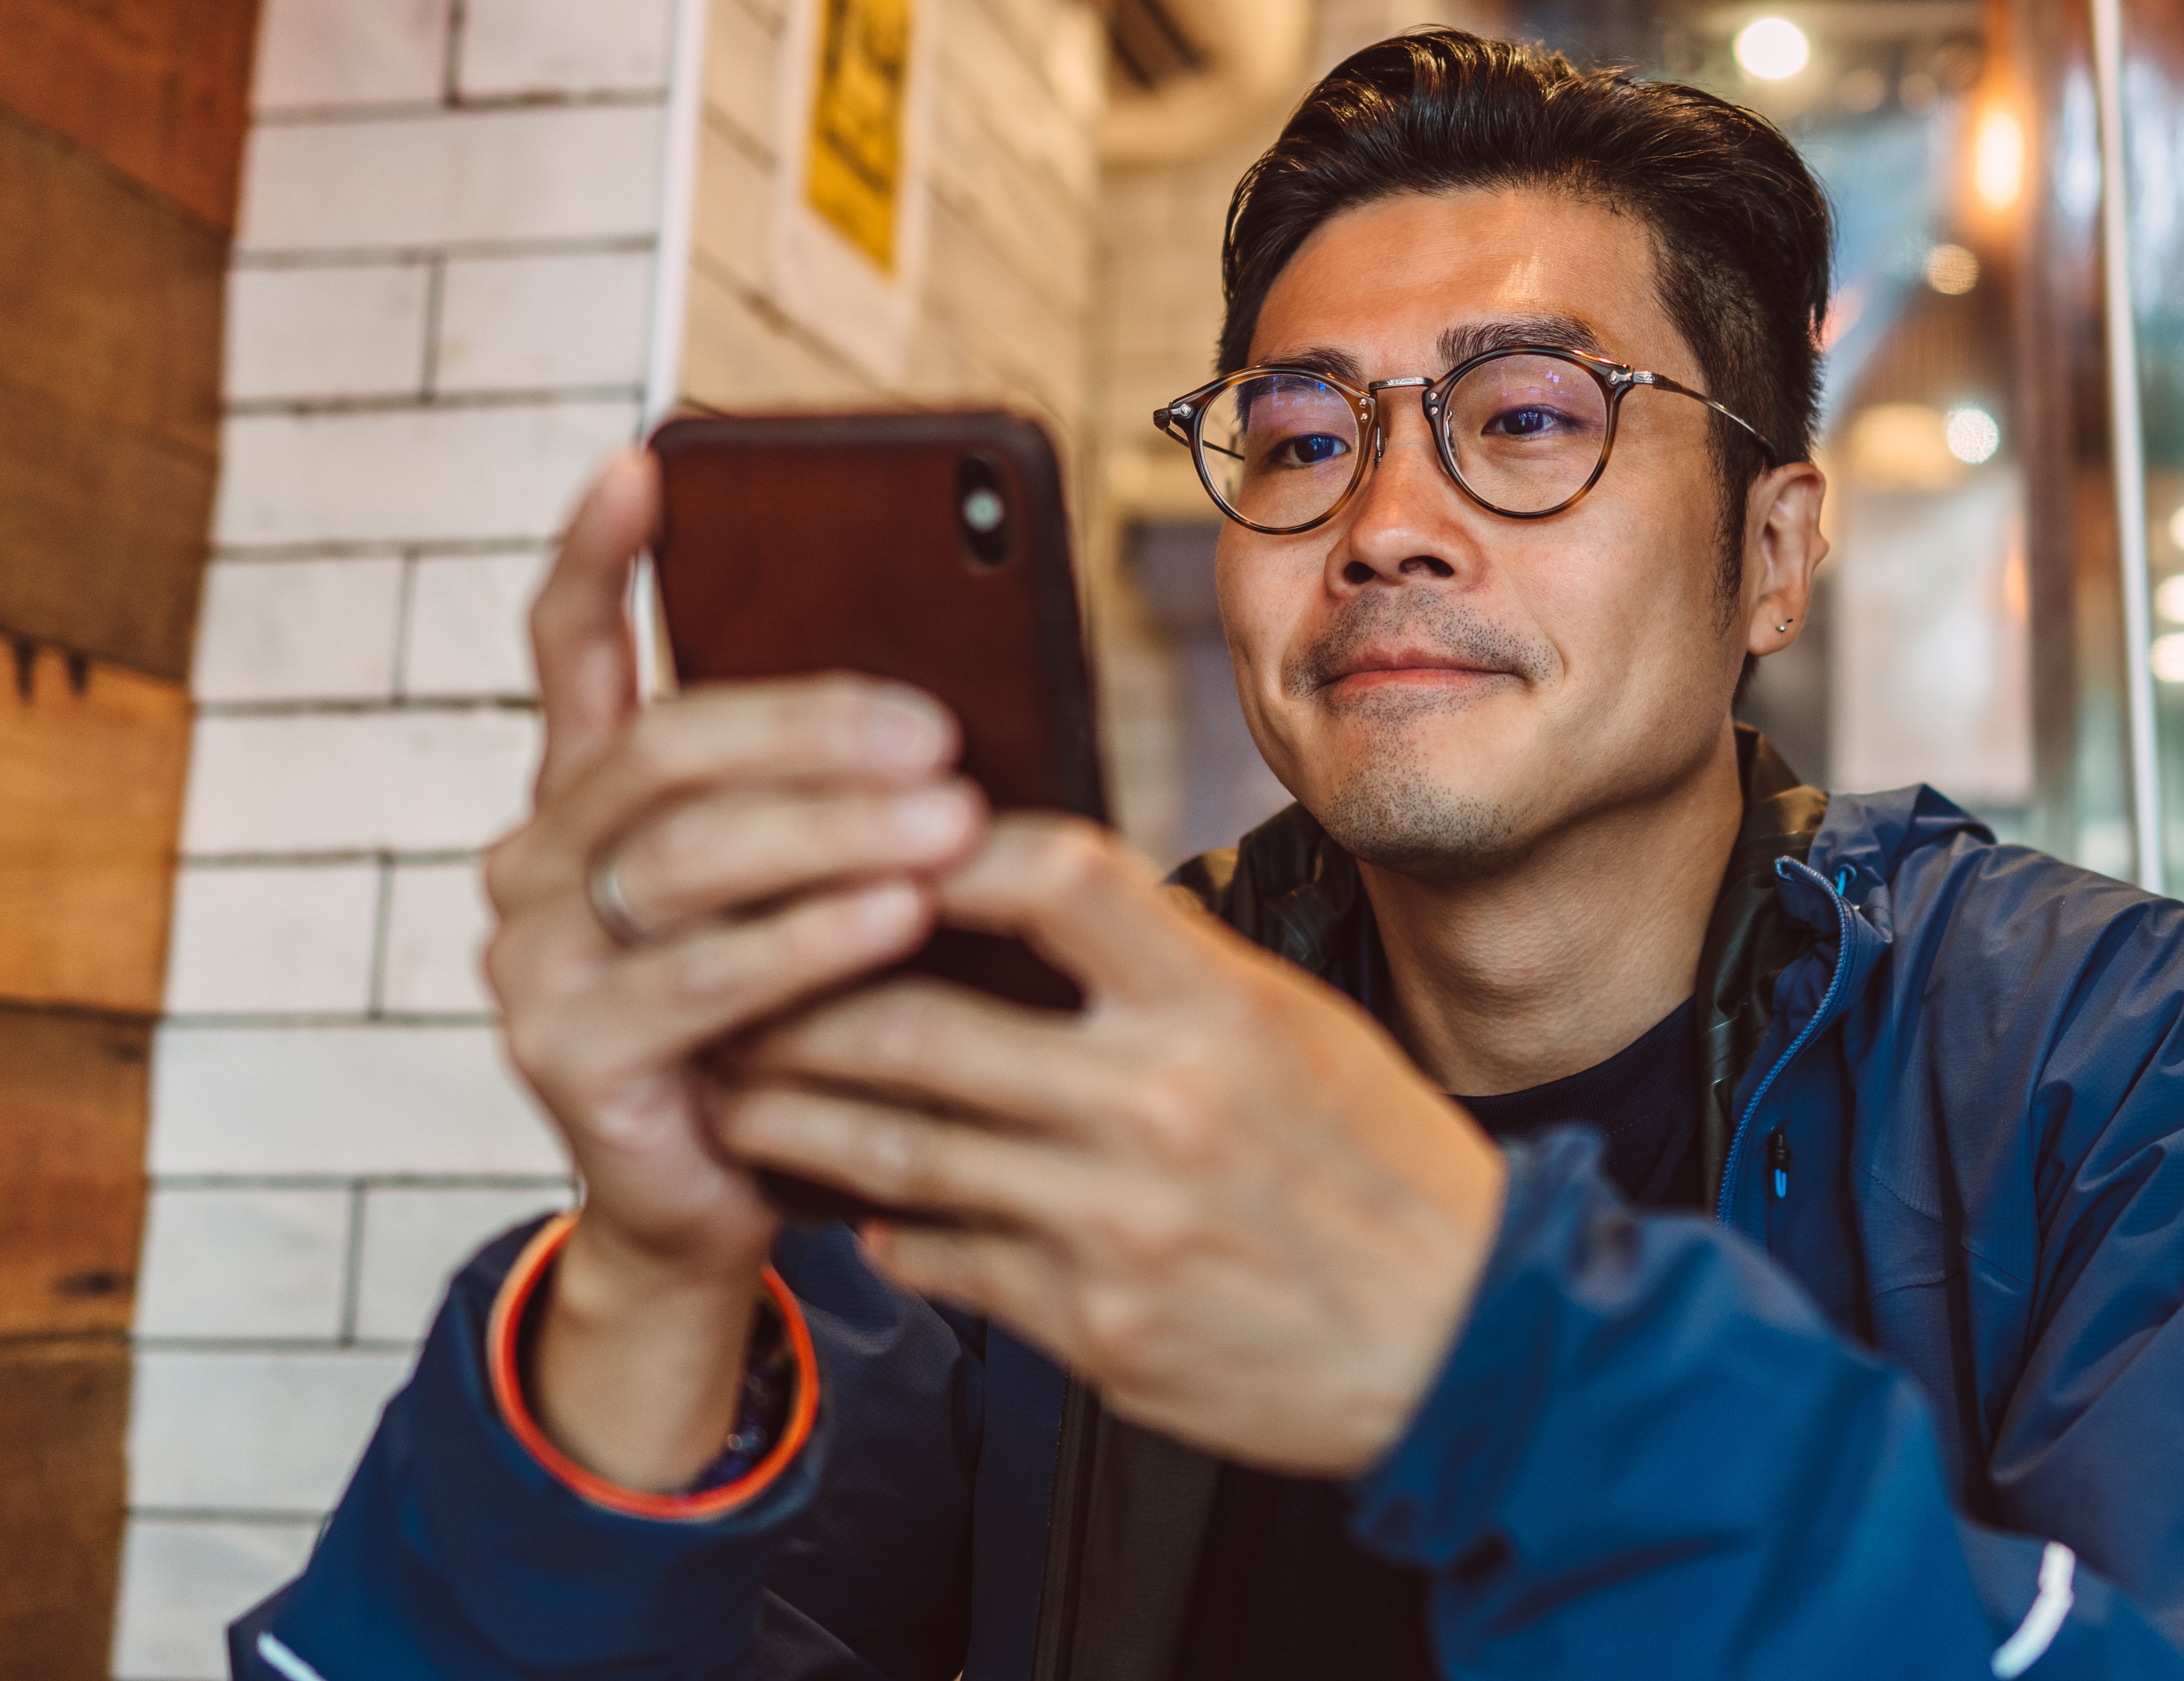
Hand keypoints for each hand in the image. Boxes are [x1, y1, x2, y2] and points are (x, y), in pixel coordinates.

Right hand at [480, 452, 983, 1486]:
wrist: (727, 1199)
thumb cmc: (790, 1020)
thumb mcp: (804, 889)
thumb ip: (821, 800)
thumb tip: (941, 696)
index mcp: (581, 802)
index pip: (567, 651)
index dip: (599, 555)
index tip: (644, 461)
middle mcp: (533, 865)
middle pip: (665, 752)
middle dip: (808, 729)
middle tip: (937, 727)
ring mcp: (533, 962)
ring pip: (688, 859)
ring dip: (830, 831)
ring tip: (949, 816)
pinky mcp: (568, 1058)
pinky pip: (702, 978)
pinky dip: (809, 941)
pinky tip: (900, 917)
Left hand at [709, 815, 1508, 1476]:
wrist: (1467, 1345)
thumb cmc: (1382, 1172)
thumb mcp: (1295, 1033)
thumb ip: (1166, 970)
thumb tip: (1025, 895)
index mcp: (1219, 1010)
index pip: (1050, 877)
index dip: (936, 849)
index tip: (865, 839)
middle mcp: (1160, 1109)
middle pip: (916, 1029)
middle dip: (792, 1004)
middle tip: (716, 981)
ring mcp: (1117, 1230)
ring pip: (896, 1156)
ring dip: (791, 1118)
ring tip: (729, 1090)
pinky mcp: (1097, 1333)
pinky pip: (946, 1264)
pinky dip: (884, 1231)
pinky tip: (850, 1211)